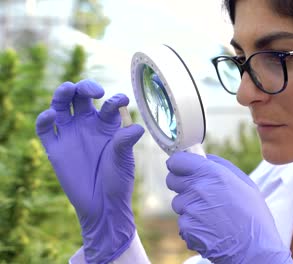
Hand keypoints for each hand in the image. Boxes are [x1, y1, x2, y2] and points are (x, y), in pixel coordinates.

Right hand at [35, 80, 144, 263]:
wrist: (102, 205)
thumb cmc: (117, 181)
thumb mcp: (124, 160)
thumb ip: (125, 142)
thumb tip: (137, 127)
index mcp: (107, 125)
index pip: (109, 105)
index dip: (115, 100)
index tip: (122, 101)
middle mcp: (88, 125)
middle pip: (81, 97)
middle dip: (85, 87)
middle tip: (94, 92)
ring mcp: (70, 134)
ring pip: (61, 105)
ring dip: (63, 93)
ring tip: (69, 89)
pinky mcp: (55, 148)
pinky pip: (45, 128)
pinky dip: (44, 118)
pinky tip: (52, 115)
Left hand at [166, 152, 292, 263]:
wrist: (254, 250)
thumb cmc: (254, 216)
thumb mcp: (245, 183)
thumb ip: (221, 166)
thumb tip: (205, 159)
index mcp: (212, 174)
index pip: (177, 161)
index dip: (179, 164)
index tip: (182, 168)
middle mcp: (198, 189)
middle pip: (173, 181)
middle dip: (183, 184)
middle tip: (199, 193)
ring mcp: (190, 210)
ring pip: (179, 203)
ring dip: (189, 207)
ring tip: (211, 215)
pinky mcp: (186, 229)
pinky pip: (183, 222)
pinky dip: (193, 226)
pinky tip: (210, 228)